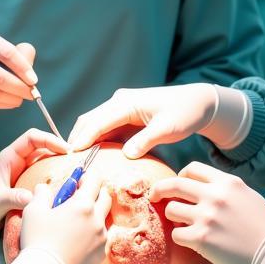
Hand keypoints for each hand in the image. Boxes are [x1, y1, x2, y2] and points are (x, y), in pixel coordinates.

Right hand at [0, 29, 37, 108]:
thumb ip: (18, 53)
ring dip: (15, 98)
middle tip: (32, 93)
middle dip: (22, 88)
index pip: (7, 54)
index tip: (34, 80)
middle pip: (1, 78)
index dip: (24, 68)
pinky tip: (9, 100)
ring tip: (22, 96)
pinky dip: (4, 104)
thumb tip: (31, 76)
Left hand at [0, 128, 67, 233]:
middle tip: (77, 162)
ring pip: (46, 161)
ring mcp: (24, 172)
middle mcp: (19, 161)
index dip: (50, 139)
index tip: (66, 150)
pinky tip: (65, 187)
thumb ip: (14, 198)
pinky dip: (56, 178)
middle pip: (44, 147)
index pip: (33, 138)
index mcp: (10, 157)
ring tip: (75, 173)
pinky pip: (45, 176)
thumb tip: (34, 198)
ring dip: (60, 165)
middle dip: (60, 151)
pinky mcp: (27, 184)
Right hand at [18, 174, 111, 263]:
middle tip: (79, 198)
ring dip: (94, 216)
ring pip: (105, 220)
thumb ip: (41, 194)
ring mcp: (101, 239)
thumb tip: (43, 188)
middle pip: (105, 198)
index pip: (95, 180)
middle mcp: (97, 220)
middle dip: (95, 193)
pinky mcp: (101, 255)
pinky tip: (78, 241)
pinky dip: (93, 235)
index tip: (78, 180)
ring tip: (77, 223)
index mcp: (83, 205)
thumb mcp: (33, 211)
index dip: (87, 177)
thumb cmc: (37, 241)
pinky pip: (102, 239)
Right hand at [68, 84, 219, 158]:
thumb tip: (127, 154)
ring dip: (85, 139)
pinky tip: (93, 154)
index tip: (71, 155)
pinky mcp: (125, 114)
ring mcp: (121, 107)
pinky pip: (105, 127)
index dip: (84, 138)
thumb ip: (146, 141)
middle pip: (90, 120)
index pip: (98, 122)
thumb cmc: (184, 113)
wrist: (196, 102)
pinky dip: (96, 139)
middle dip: (77, 138)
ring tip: (75, 161)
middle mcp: (119, 102)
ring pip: (95, 123)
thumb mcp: (167, 129)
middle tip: (67, 162)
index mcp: (126, 103)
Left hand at [151, 162, 264, 263]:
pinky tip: (191, 241)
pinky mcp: (201, 238)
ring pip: (171, 209)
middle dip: (160, 189)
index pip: (193, 168)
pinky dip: (181, 237)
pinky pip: (176, 234)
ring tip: (183, 224)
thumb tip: (203, 188)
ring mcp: (206, 216)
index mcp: (227, 182)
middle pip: (174, 184)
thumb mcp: (248, 196)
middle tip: (154, 196)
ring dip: (173, 217)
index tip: (178, 183)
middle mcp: (214, 195)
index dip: (182, 175)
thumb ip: (225, 189)